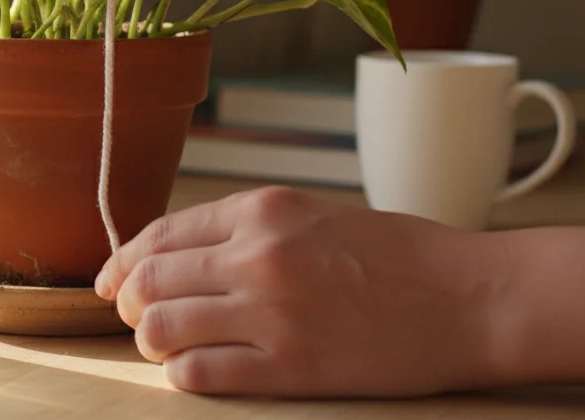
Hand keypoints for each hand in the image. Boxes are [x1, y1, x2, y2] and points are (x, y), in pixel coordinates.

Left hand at [95, 186, 506, 396]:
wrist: (471, 299)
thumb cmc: (398, 256)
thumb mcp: (312, 215)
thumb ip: (245, 230)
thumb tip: (174, 254)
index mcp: (261, 210)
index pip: (159, 234)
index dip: (123, 261)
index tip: (113, 282)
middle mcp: (257, 254)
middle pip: (150, 279)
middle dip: (130, 302)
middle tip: (136, 317)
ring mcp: (271, 311)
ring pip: (162, 326)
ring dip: (152, 339)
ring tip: (167, 345)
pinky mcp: (290, 366)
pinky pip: (200, 372)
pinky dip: (182, 373)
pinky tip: (194, 370)